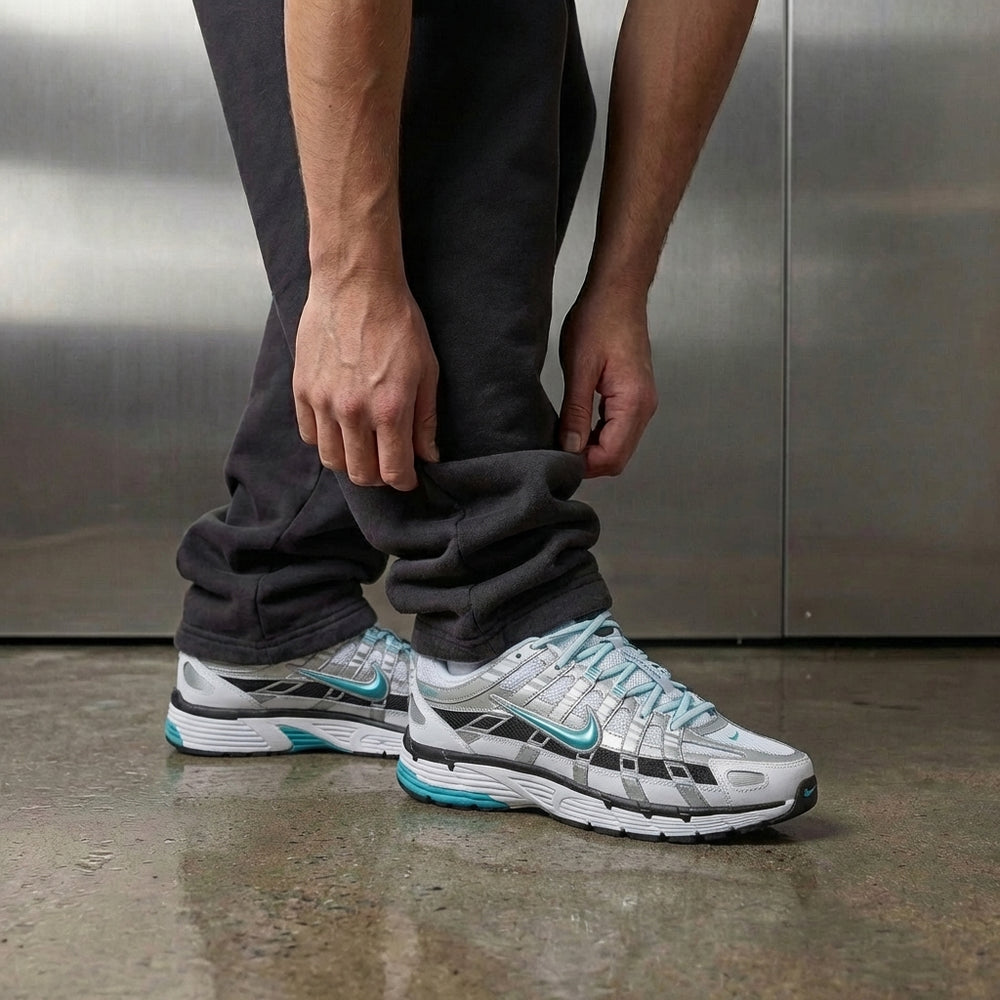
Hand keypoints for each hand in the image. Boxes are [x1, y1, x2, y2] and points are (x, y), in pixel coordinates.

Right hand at [293, 271, 438, 490]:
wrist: (356, 285)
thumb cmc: (398, 323)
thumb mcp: (426, 371)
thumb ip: (426, 419)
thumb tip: (429, 455)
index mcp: (390, 410)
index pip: (393, 471)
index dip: (404, 481)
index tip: (407, 478)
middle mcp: (353, 412)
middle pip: (360, 474)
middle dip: (377, 477)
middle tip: (386, 464)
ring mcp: (323, 402)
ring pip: (332, 459)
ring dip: (350, 461)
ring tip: (363, 448)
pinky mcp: (302, 389)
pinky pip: (309, 434)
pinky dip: (325, 439)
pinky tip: (340, 428)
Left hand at [558, 288, 657, 477]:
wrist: (618, 293)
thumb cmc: (600, 320)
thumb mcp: (579, 368)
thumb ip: (576, 412)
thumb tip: (570, 448)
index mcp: (633, 402)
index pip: (611, 456)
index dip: (583, 464)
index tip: (556, 458)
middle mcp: (644, 407)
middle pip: (617, 458)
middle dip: (588, 462)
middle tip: (555, 453)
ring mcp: (642, 403)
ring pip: (618, 447)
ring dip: (592, 450)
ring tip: (562, 440)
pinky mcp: (634, 397)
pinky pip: (618, 431)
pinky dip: (598, 437)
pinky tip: (576, 428)